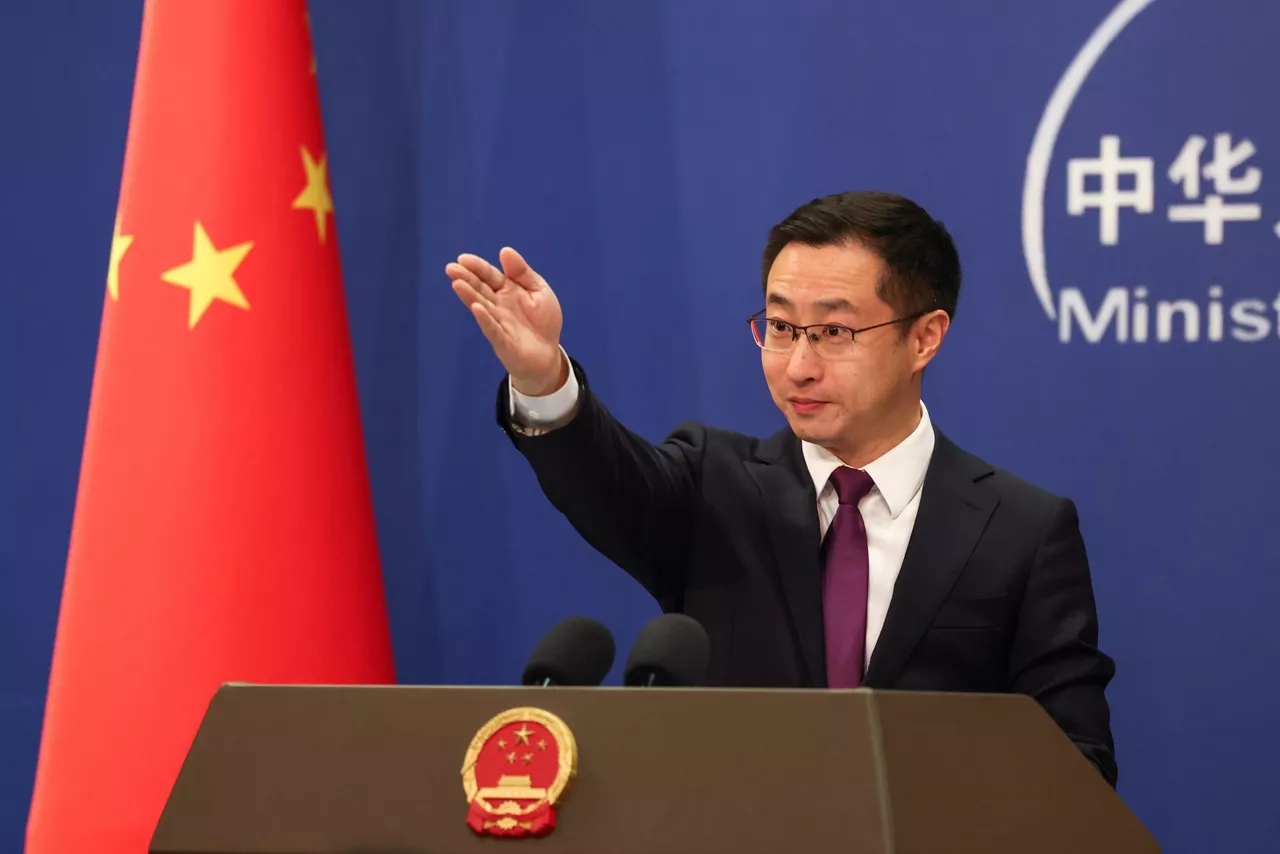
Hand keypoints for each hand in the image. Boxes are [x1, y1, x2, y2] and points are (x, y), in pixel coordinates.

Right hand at [447, 247, 566, 395]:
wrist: (548, 354)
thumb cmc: (543, 321)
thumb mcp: (539, 290)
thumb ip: (522, 272)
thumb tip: (504, 250)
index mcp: (507, 289)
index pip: (489, 275)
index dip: (477, 267)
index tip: (463, 259)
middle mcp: (498, 305)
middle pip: (480, 289)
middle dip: (466, 278)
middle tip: (451, 268)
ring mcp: (498, 322)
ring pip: (481, 306)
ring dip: (469, 295)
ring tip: (457, 284)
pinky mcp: (502, 341)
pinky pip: (492, 328)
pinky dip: (485, 319)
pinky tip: (476, 308)